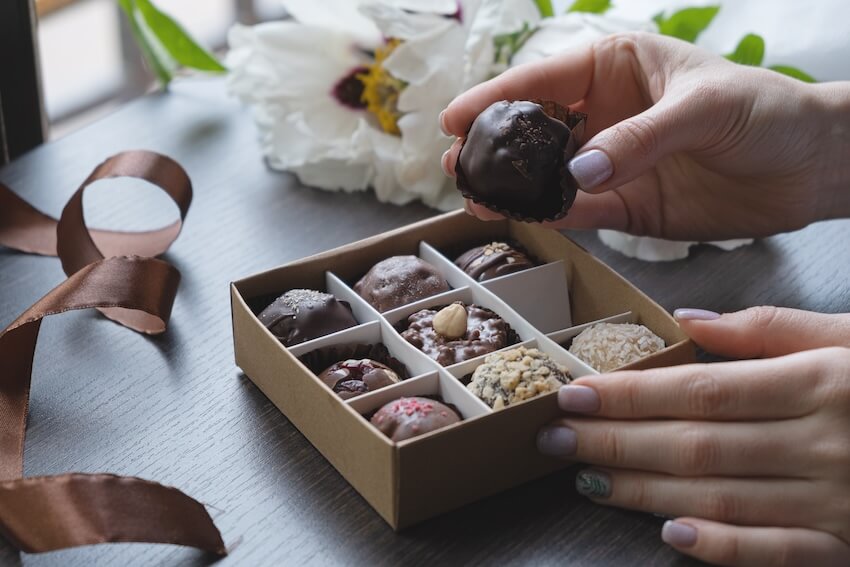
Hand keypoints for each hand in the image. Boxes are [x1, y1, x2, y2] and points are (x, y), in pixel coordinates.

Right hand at [440, 33, 849, 239]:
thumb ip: (641, 138)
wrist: (812, 167)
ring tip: (475, 198)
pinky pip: (582, 212)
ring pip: (550, 176)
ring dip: (513, 188)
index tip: (453, 118)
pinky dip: (552, 216)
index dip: (495, 98)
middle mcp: (607, 116)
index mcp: (618, 69)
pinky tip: (522, 218)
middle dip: (493, 147)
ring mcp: (614, 164)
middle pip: (536, 131)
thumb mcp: (705, 107)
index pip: (546, 78)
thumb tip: (580, 172)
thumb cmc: (767, 111)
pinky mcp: (629, 208)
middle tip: (456, 165)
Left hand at [536, 306, 849, 565]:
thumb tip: (690, 317)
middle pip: (697, 445)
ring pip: (722, 498)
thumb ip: (774, 327)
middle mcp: (825, 443)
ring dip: (644, 490)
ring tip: (586, 476)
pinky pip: (781, 553)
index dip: (631, 394)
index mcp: (822, 382)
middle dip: (616, 441)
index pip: (702, 390)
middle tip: (554, 437)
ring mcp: (840, 501)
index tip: (574, 392)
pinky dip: (725, 548)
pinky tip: (671, 536)